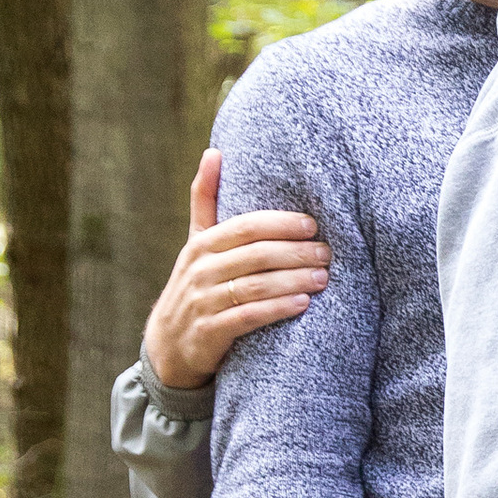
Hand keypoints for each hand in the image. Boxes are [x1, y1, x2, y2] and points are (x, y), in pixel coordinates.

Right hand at [143, 152, 329, 391]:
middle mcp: (200, 270)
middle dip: (295, 252)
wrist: (170, 345)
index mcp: (202, 244)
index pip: (245, 227)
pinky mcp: (209, 333)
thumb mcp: (197, 243)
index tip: (312, 224)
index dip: (280, 224)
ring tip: (323, 277)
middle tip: (327, 252)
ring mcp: (203, 302)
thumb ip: (206, 200)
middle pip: (254, 255)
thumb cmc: (196, 284)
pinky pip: (247, 317)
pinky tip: (302, 303)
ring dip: (292, 280)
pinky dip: (276, 309)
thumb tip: (214, 152)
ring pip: (254, 285)